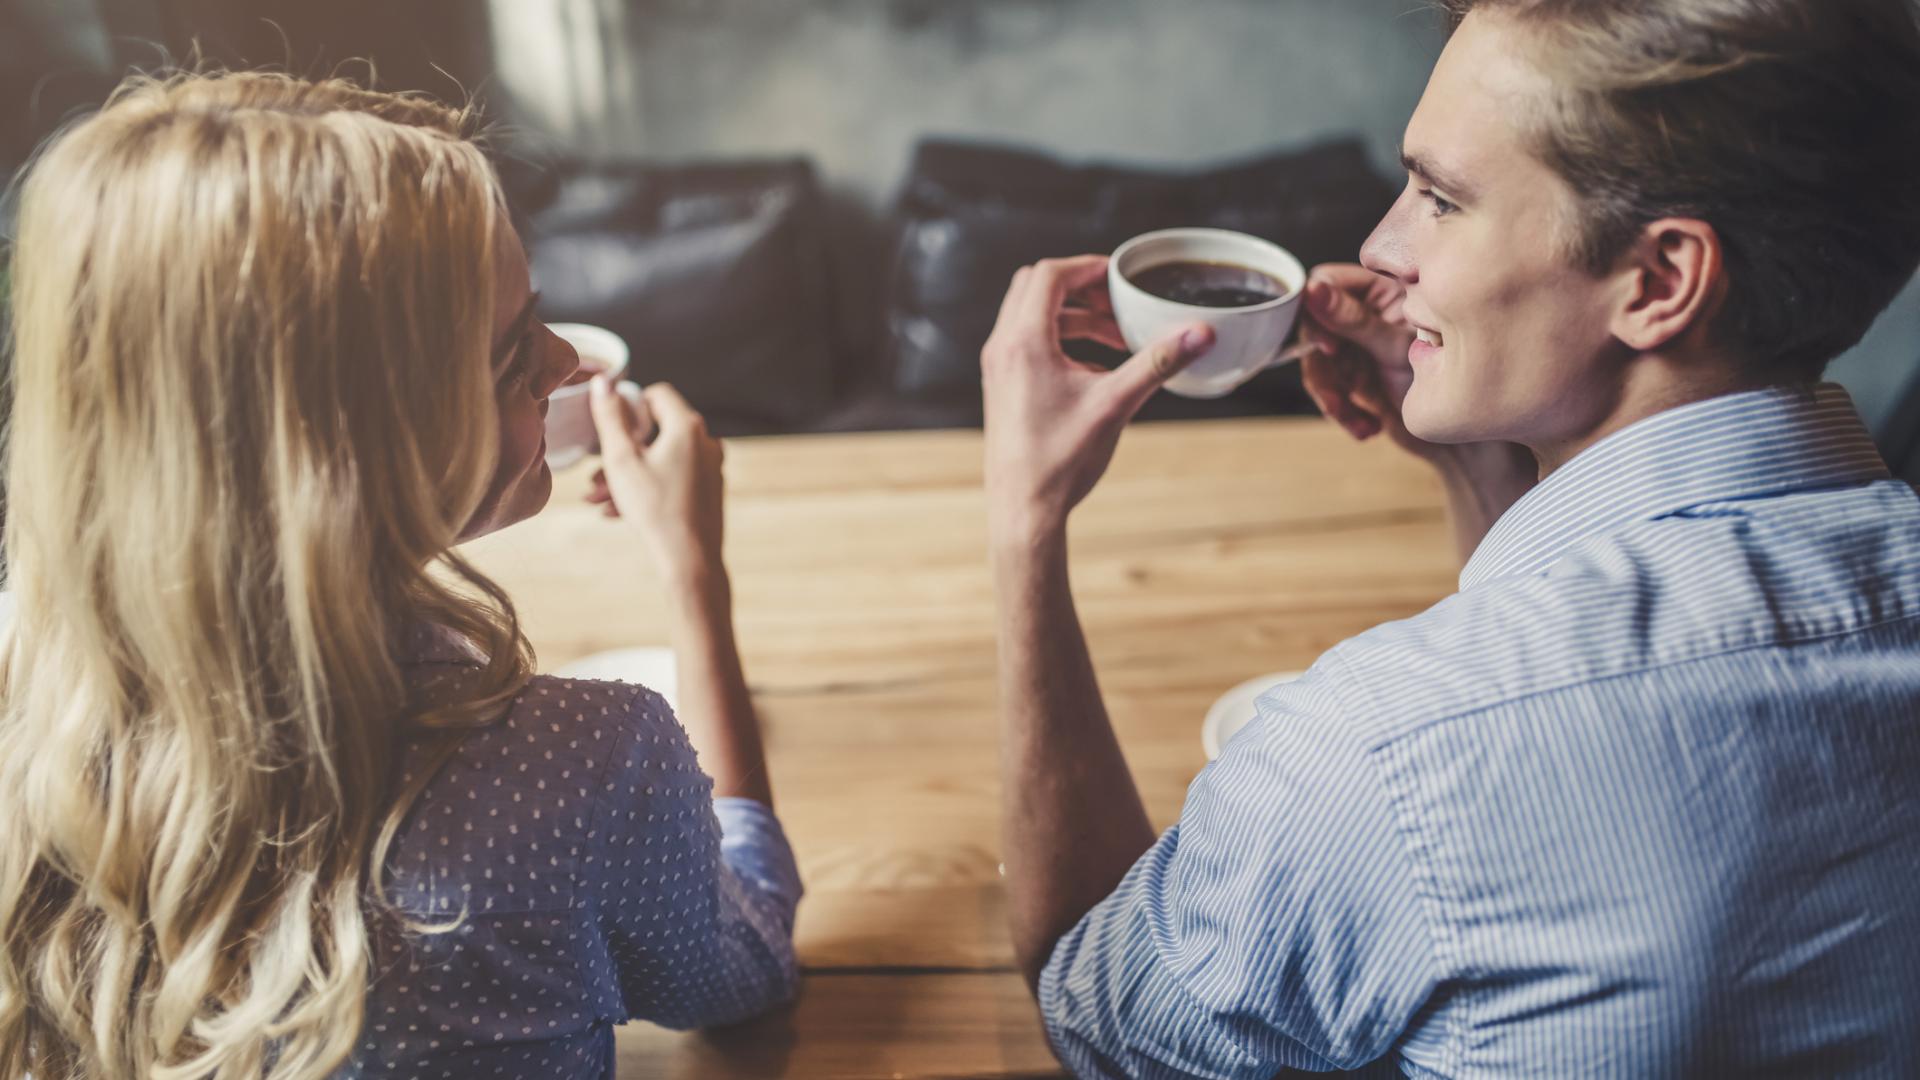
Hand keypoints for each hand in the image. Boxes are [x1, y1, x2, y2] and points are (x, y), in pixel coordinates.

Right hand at [587, 377, 725, 576]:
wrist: (689, 559)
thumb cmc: (654, 509)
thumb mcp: (622, 459)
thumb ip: (610, 417)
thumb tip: (603, 381)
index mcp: (688, 427)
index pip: (657, 395)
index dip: (631, 409)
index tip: (613, 434)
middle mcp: (707, 442)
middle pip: (657, 431)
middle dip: (622, 452)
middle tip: (594, 476)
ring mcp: (711, 467)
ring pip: (661, 459)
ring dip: (628, 475)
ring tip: (597, 499)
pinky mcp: (709, 490)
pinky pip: (673, 479)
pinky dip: (647, 488)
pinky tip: (617, 512)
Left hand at [981, 255, 1215, 540]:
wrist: (1024, 510)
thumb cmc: (1061, 461)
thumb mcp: (1116, 405)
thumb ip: (1158, 363)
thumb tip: (1201, 332)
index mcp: (1023, 342)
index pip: (1050, 275)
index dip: (1088, 267)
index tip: (1120, 276)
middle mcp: (1002, 348)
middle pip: (1036, 288)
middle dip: (1081, 288)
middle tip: (1119, 302)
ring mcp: (998, 368)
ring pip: (1032, 317)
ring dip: (1075, 317)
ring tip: (1117, 338)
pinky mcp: (1003, 388)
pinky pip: (1030, 345)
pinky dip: (1063, 341)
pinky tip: (1097, 369)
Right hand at [1295, 262, 1432, 455]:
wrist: (1466, 431)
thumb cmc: (1450, 377)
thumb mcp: (1397, 346)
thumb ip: (1354, 319)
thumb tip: (1313, 290)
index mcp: (1379, 289)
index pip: (1325, 283)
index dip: (1315, 313)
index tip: (1327, 347)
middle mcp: (1364, 313)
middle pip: (1314, 327)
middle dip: (1320, 366)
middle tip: (1336, 393)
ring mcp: (1357, 346)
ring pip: (1316, 364)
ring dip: (1331, 397)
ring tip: (1354, 417)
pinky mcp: (1354, 378)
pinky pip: (1329, 391)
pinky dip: (1343, 414)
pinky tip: (1368, 427)